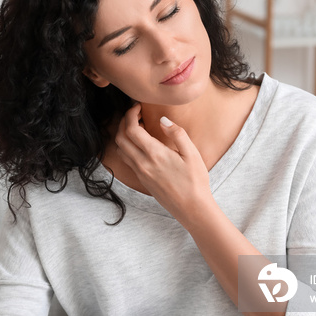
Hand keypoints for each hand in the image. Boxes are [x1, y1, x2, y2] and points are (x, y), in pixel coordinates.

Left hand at [114, 103, 210, 223]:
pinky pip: (126, 159)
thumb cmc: (195, 181)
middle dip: (124, 122)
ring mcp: (140, 172)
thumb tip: (163, 119)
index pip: (131, 129)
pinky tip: (141, 145)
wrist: (191, 208)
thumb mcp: (192, 154)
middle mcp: (142, 163)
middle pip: (120, 138)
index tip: (138, 107)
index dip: (130, 114)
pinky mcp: (141, 179)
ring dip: (124, 135)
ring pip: (120, 149)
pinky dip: (127, 147)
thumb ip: (177, 133)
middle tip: (136, 114)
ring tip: (139, 128)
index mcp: (154, 154)